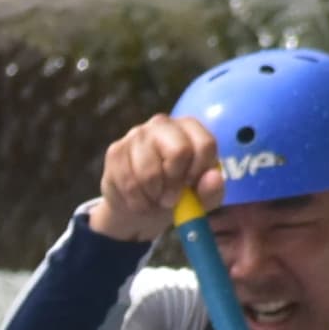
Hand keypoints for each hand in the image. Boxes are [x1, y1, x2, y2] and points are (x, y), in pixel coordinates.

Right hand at [88, 113, 224, 243]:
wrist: (139, 205)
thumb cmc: (176, 196)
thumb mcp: (200, 199)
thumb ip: (212, 190)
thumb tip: (212, 177)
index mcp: (190, 128)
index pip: (205, 144)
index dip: (200, 172)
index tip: (191, 187)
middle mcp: (163, 124)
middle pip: (179, 152)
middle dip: (175, 183)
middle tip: (170, 199)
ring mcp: (137, 134)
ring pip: (150, 173)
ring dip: (154, 196)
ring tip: (154, 200)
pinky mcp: (116, 150)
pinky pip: (128, 183)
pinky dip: (136, 201)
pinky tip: (139, 201)